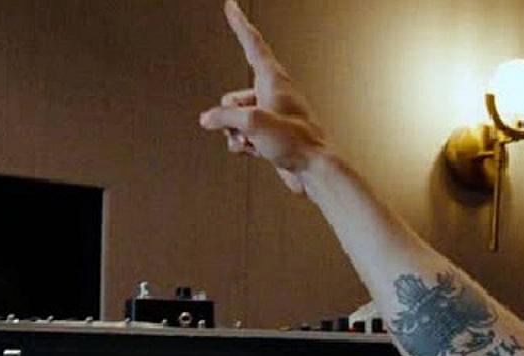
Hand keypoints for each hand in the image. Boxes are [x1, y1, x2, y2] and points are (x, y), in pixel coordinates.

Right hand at [199, 0, 326, 193]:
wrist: (315, 172)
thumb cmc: (296, 142)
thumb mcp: (253, 123)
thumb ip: (224, 116)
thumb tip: (209, 119)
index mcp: (274, 81)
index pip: (252, 45)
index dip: (240, 25)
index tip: (231, 6)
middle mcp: (274, 95)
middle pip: (234, 96)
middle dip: (229, 114)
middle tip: (243, 129)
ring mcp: (273, 117)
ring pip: (237, 119)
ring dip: (236, 133)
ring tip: (249, 142)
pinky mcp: (273, 137)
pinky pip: (245, 135)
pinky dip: (244, 144)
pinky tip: (252, 152)